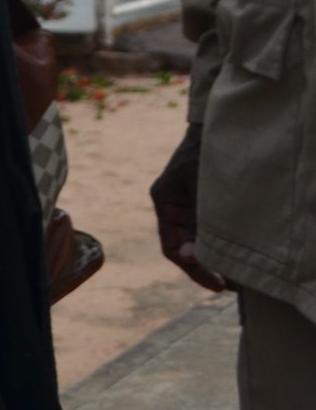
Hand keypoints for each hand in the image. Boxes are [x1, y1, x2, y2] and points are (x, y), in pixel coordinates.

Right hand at [150, 123, 226, 292]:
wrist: (221, 123)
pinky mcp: (204, 200)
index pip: (173, 247)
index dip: (194, 269)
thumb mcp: (205, 188)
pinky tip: (242, 251)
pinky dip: (224, 241)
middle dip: (208, 267)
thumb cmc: (212, 151)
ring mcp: (189, 203)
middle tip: (235, 285)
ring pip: (200, 239)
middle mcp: (174, 206)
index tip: (218, 284)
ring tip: (244, 274)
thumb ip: (199, 223)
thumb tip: (190, 258)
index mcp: (166, 201)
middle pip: (187, 246)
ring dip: (218, 255)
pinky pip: (210, 228)